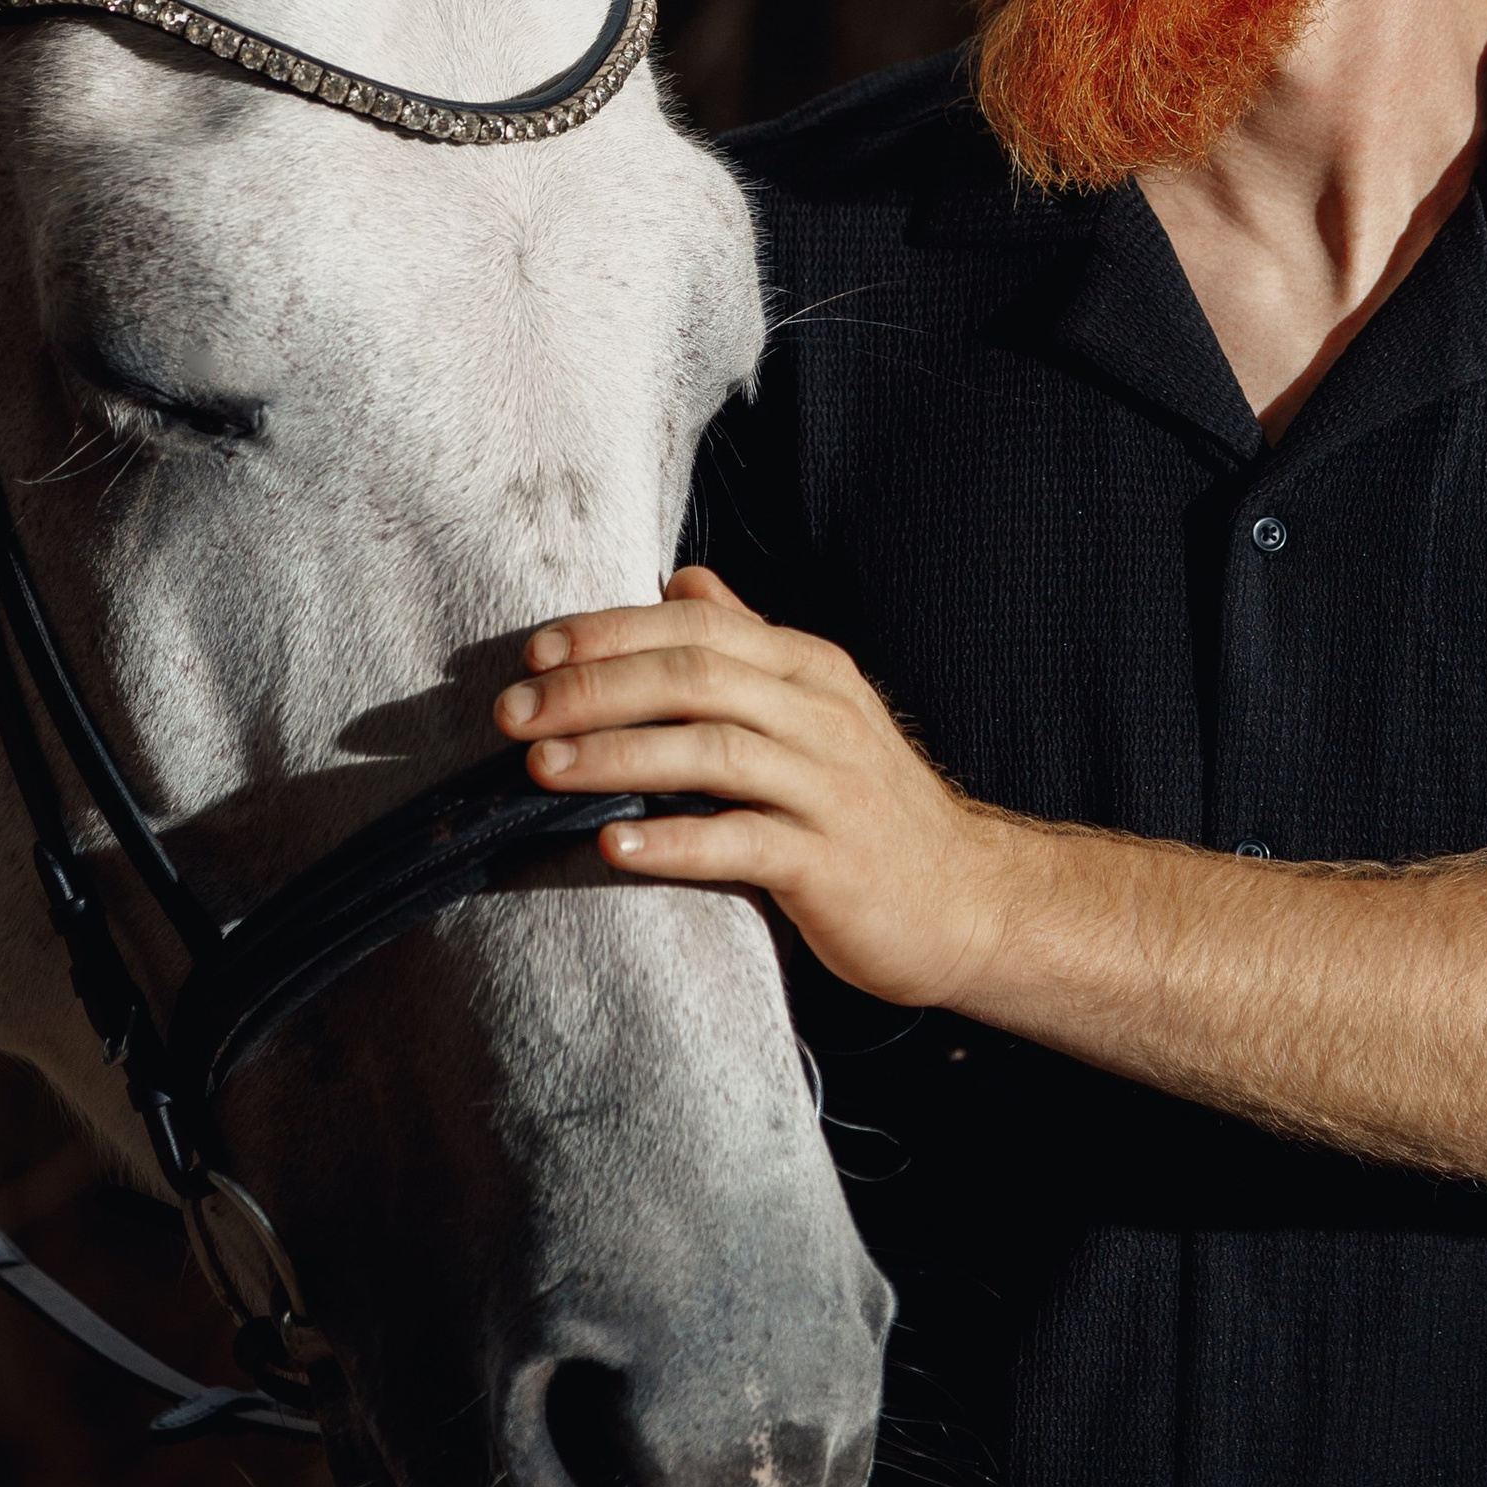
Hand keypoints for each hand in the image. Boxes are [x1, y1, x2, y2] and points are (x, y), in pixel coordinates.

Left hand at [492, 567, 1023, 1009]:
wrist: (972, 903)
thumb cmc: (876, 810)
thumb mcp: (818, 708)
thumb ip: (750, 646)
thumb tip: (683, 583)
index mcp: (811, 671)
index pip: (700, 628)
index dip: (612, 633)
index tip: (536, 652)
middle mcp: (823, 717)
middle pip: (696, 679)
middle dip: (594, 690)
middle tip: (513, 713)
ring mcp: (832, 790)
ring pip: (713, 752)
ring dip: (617, 756)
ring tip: (541, 768)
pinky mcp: (834, 866)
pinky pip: (746, 842)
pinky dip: (675, 841)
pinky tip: (614, 846)